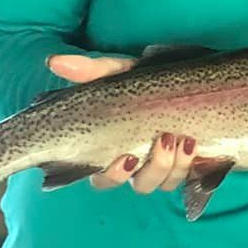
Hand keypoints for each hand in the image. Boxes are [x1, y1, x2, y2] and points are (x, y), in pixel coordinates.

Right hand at [45, 53, 199, 192]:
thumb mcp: (120, 73)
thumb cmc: (146, 81)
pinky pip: (189, 178)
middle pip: (140, 186)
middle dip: (153, 170)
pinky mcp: (189, 165)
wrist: (192, 81)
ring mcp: (165, 167)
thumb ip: (90, 71)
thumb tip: (53, 61)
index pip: (103, 177)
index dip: (112, 175)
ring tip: (183, 139)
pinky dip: (190, 164)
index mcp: (115, 150)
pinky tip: (194, 144)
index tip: (127, 158)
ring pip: (165, 183)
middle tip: (164, 141)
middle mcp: (139, 165)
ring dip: (174, 166)